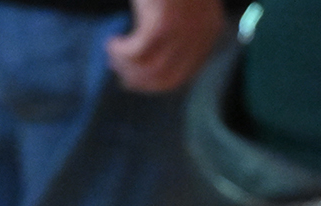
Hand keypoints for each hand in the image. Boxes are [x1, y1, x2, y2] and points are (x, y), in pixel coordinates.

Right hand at [106, 0, 223, 92]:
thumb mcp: (185, 6)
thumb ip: (180, 27)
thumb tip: (157, 50)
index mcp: (208, 33)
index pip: (184, 74)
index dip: (158, 82)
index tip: (139, 79)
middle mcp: (198, 38)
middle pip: (166, 77)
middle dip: (140, 80)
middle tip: (120, 73)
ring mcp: (181, 34)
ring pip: (150, 68)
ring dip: (127, 66)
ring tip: (113, 55)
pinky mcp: (161, 26)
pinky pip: (136, 52)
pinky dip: (121, 51)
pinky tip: (112, 41)